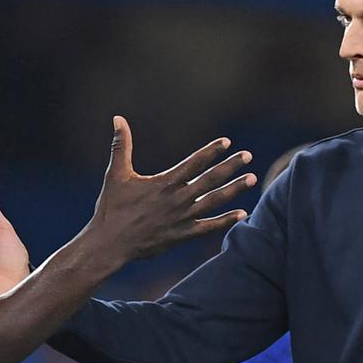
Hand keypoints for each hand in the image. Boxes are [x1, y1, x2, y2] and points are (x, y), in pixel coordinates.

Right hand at [81, 116, 254, 263]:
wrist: (110, 243)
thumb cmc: (111, 208)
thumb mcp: (116, 174)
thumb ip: (121, 146)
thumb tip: (118, 119)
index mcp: (164, 183)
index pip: (193, 163)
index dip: (211, 151)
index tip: (226, 142)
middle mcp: (177, 199)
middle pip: (210, 179)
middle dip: (230, 166)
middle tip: (247, 155)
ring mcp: (182, 218)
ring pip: (214, 201)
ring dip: (234, 189)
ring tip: (252, 179)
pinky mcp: (182, 235)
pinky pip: (209, 227)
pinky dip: (226, 221)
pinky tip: (243, 214)